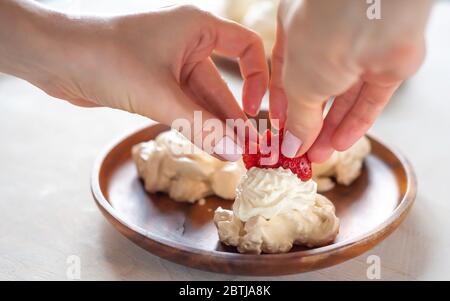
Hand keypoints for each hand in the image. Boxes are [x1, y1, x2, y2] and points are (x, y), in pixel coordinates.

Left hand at [0, 2, 268, 160]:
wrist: (55, 57)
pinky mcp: (154, 85)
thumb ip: (199, 124)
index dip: (258, 77)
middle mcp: (189, 44)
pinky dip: (195, 126)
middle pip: (223, 84)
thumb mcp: (159, 93)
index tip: (255, 108)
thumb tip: (232, 152)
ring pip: (202, 101)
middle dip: (233, 118)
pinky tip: (208, 147)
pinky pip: (184, 107)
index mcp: (198, 28)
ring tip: (232, 156)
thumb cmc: (106, 57)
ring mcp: (171, 66)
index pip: (247, 47)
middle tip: (247, 151)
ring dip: (215, 128)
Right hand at [268, 0, 431, 161]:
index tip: (280, 129)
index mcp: (295, 31)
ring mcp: (359, 51)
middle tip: (301, 150)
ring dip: (331, 129)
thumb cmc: (321, 36)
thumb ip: (297, 118)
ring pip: (344, 97)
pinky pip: (370, 98)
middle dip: (308, 123)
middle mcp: (326, 39)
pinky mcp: (387, 64)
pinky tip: (341, 143)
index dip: (282, 103)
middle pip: (316, 89)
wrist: (372, 15)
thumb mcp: (297, 85)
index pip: (284, 73)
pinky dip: (356, 122)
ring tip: (318, 155)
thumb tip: (293, 146)